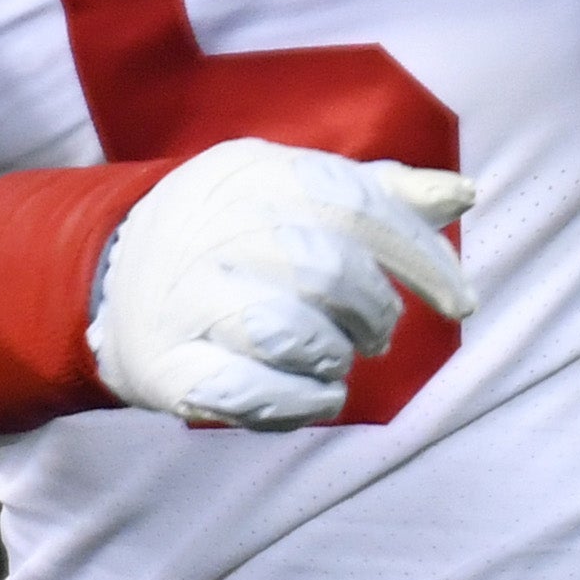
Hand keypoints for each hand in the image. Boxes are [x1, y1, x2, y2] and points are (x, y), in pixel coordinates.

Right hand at [88, 139, 475, 429]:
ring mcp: (185, 300)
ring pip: (291, 334)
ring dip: (334, 359)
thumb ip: (381, 194)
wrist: (117, 280)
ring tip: (333, 359)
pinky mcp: (165, 368)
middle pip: (327, 272)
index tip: (459, 300)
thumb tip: (463, 193)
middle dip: (373, 313)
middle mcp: (215, 230)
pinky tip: (316, 396)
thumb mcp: (299, 194)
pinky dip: (301, 404)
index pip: (358, 207)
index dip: (421, 258)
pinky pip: (249, 393)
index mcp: (256, 176)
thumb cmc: (235, 236)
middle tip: (375, 335)